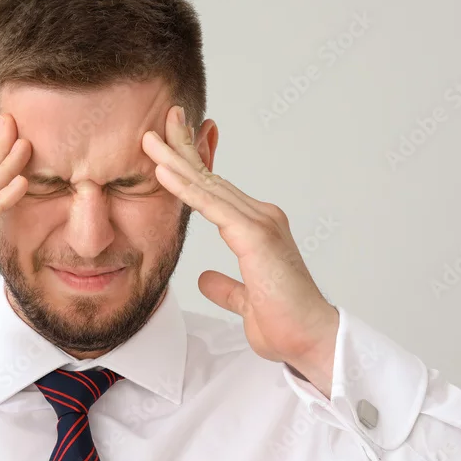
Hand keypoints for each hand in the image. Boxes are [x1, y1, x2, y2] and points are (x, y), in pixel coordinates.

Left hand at [142, 106, 338, 396]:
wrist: (309, 340)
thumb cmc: (284, 322)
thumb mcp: (244, 301)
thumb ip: (226, 285)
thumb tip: (205, 278)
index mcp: (256, 229)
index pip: (215, 191)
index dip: (191, 167)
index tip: (167, 147)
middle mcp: (260, 217)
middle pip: (211, 177)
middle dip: (182, 148)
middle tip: (159, 121)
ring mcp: (260, 222)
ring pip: (208, 184)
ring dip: (176, 159)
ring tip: (150, 137)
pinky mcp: (255, 235)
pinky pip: (211, 205)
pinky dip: (185, 186)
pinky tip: (163, 171)